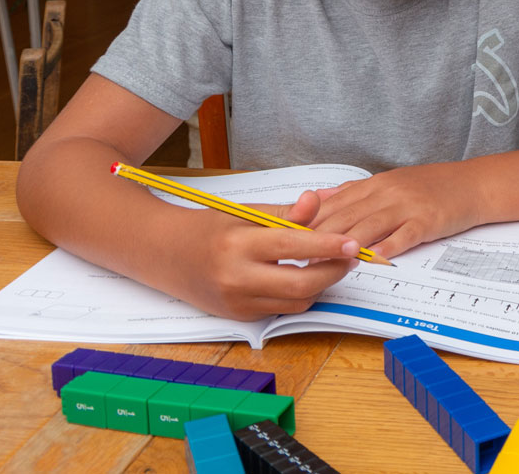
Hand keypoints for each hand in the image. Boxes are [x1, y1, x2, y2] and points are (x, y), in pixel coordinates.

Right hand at [163, 191, 360, 321]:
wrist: (166, 254)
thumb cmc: (209, 227)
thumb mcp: (244, 211)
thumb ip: (284, 212)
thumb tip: (316, 201)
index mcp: (238, 243)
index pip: (292, 246)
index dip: (327, 246)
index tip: (353, 242)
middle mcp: (236, 277)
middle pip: (300, 284)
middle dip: (334, 272)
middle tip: (351, 257)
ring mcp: (237, 302)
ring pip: (296, 301)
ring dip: (321, 285)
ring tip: (332, 264)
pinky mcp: (240, 316)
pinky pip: (282, 309)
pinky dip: (300, 295)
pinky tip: (307, 277)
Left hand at [305, 162, 482, 260]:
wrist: (470, 184)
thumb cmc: (428, 187)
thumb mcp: (387, 182)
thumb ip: (352, 191)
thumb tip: (316, 197)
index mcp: (374, 184)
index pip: (334, 203)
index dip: (310, 222)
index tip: (290, 239)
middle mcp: (387, 193)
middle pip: (347, 216)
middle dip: (320, 237)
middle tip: (299, 258)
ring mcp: (407, 207)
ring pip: (371, 226)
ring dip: (348, 244)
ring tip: (328, 262)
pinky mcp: (427, 221)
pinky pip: (404, 236)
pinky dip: (388, 248)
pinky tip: (374, 260)